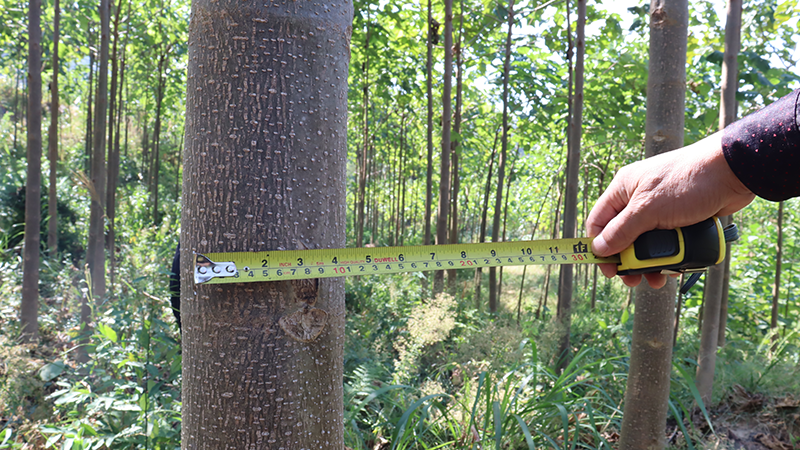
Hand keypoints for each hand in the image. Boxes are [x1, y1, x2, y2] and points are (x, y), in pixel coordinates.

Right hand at [586, 132, 754, 287]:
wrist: (733, 172)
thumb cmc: (687, 182)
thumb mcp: (647, 209)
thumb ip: (621, 231)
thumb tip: (599, 248)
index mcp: (623, 189)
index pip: (599, 221)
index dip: (599, 247)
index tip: (609, 270)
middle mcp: (639, 198)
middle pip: (623, 236)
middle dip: (629, 260)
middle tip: (634, 280)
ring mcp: (661, 208)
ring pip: (647, 242)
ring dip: (651, 262)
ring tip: (658, 278)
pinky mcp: (681, 217)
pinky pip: (669, 241)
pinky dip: (671, 255)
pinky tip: (676, 266)